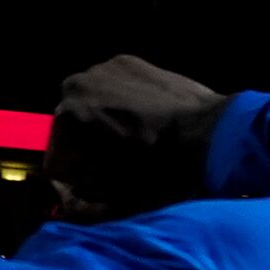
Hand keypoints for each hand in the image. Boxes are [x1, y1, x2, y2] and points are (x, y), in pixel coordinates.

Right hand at [44, 54, 229, 220]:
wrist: (213, 135)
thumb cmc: (164, 173)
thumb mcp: (119, 200)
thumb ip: (82, 208)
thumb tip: (68, 204)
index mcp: (67, 120)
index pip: (55, 162)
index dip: (72, 185)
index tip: (92, 195)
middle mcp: (75, 86)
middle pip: (69, 131)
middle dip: (85, 152)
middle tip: (115, 170)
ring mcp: (101, 69)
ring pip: (89, 108)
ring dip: (101, 126)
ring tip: (131, 144)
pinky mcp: (126, 61)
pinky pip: (111, 90)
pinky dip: (120, 105)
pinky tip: (144, 121)